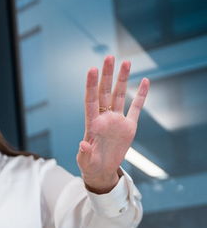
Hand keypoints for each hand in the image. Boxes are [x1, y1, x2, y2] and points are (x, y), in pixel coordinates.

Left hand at [77, 55, 149, 193]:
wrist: (102, 171)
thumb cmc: (89, 165)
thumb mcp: (85, 161)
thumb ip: (84, 153)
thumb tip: (82, 143)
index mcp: (92, 124)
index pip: (90, 100)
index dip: (91, 85)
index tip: (92, 69)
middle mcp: (104, 118)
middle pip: (105, 92)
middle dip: (107, 75)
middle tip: (109, 57)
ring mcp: (116, 120)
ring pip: (119, 95)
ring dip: (123, 79)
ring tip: (126, 61)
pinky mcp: (128, 126)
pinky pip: (136, 108)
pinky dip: (141, 95)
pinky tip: (145, 81)